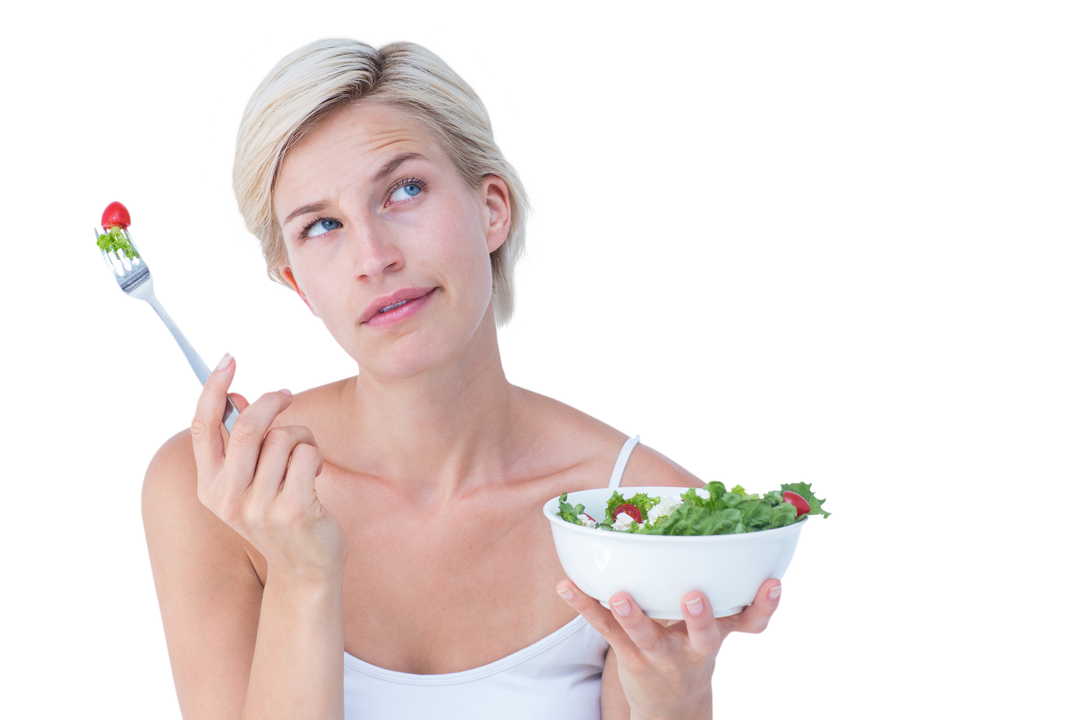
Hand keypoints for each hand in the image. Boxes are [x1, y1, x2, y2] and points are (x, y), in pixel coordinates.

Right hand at [189, 350, 347, 583]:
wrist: (305, 569)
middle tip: (287, 393)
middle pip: (247, 427)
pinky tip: (315, 477)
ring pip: (283, 438)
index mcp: (209, 487)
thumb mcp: (250, 483)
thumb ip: (240, 444)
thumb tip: (236, 394)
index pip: (202, 426)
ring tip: (305, 458)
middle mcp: (228, 498)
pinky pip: (308, 455)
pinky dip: (316, 456)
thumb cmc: (279, 514)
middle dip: (272, 401)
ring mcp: (259, 507)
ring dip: (301, 436)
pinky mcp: (293, 511)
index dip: (213, 387)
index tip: (228, 358)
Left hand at [556, 578, 783, 718]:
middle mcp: (695, 647)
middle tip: (695, 596)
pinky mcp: (631, 657)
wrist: (672, 709)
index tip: (775, 584)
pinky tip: (566, 586)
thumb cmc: (693, 650)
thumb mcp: (716, 629)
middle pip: (703, 634)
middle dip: (700, 616)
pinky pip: (606, 631)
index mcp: (720, 633)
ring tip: (621, 596)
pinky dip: (585, 606)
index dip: (766, 604)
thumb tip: (728, 535)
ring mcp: (662, 655)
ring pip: (648, 636)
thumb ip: (723, 594)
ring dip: (634, 616)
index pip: (753, 621)